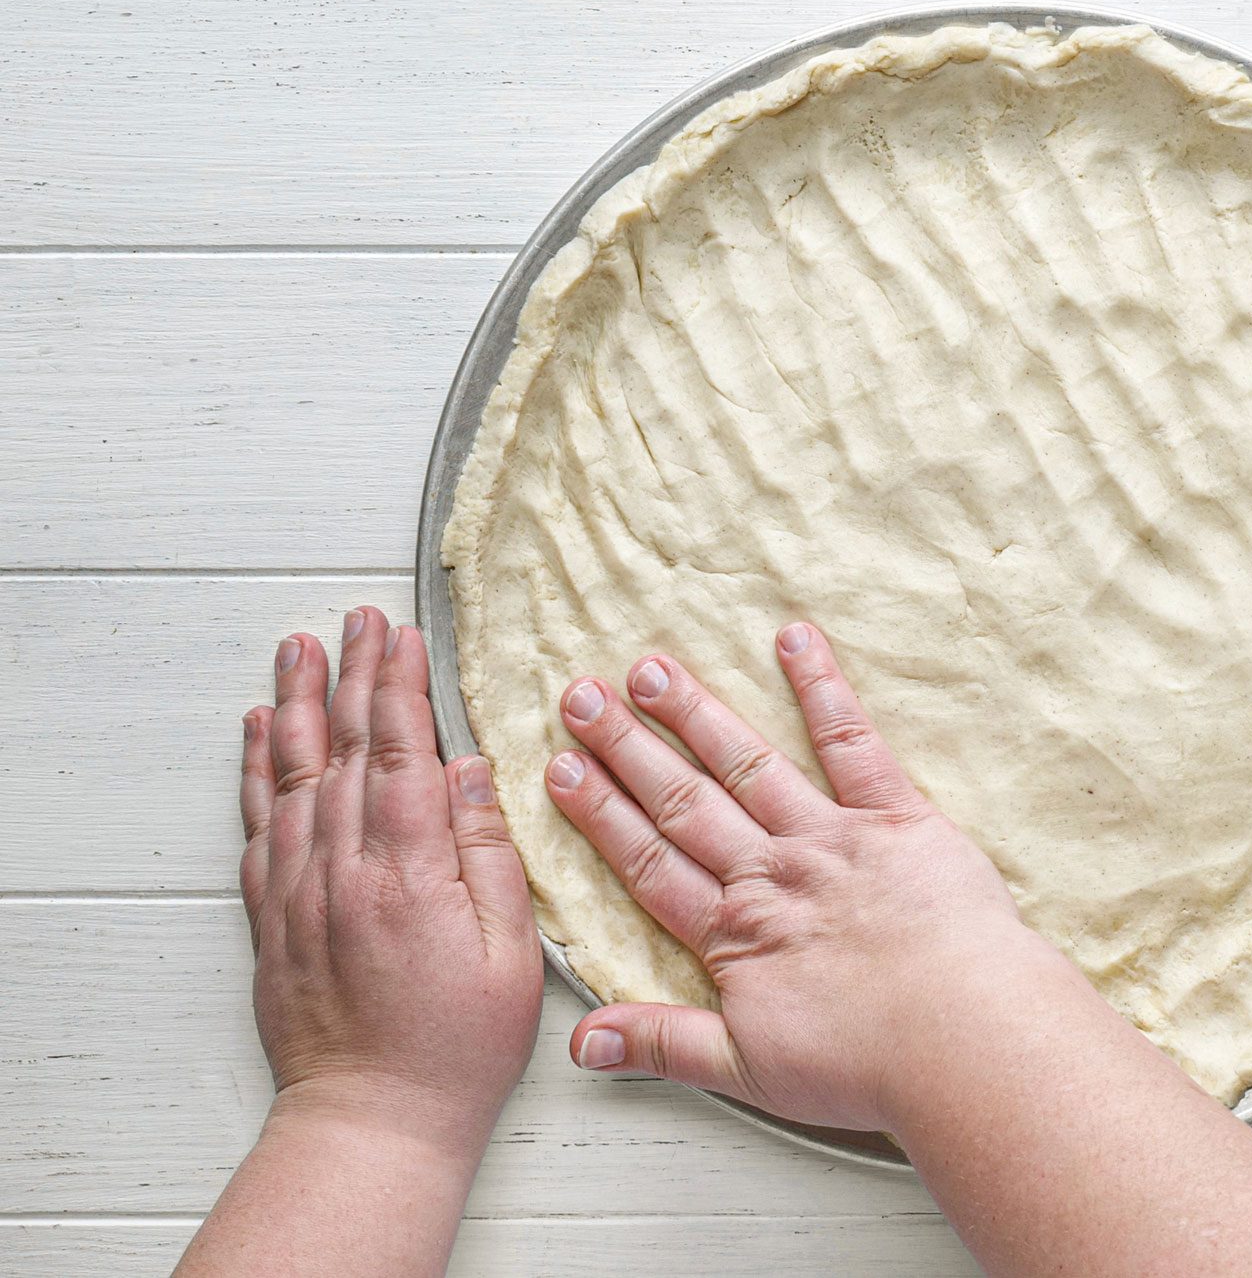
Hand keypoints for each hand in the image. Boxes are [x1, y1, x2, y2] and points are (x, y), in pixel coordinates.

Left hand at [239, 607, 543, 1158]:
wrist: (374, 1117)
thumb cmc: (456, 1046)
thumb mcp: (510, 952)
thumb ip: (486, 853)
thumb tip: (466, 770)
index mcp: (406, 872)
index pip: (400, 751)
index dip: (400, 686)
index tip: (404, 634)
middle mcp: (341, 870)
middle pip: (344, 748)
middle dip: (354, 674)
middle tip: (359, 618)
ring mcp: (300, 892)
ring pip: (292, 776)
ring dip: (297, 704)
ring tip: (299, 647)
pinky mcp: (274, 919)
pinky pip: (258, 826)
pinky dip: (256, 772)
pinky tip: (261, 733)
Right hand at [546, 621, 1061, 1130]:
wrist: (962, 1037)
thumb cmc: (870, 1065)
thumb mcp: (749, 1071)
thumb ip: (664, 1045)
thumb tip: (584, 1042)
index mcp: (736, 934)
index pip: (650, 863)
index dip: (601, 816)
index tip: (561, 771)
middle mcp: (773, 873)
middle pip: (685, 802)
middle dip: (626, 748)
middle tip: (580, 696)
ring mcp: (832, 838)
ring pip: (749, 764)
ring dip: (696, 714)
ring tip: (651, 668)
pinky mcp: (897, 817)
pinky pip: (852, 743)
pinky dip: (823, 687)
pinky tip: (796, 639)